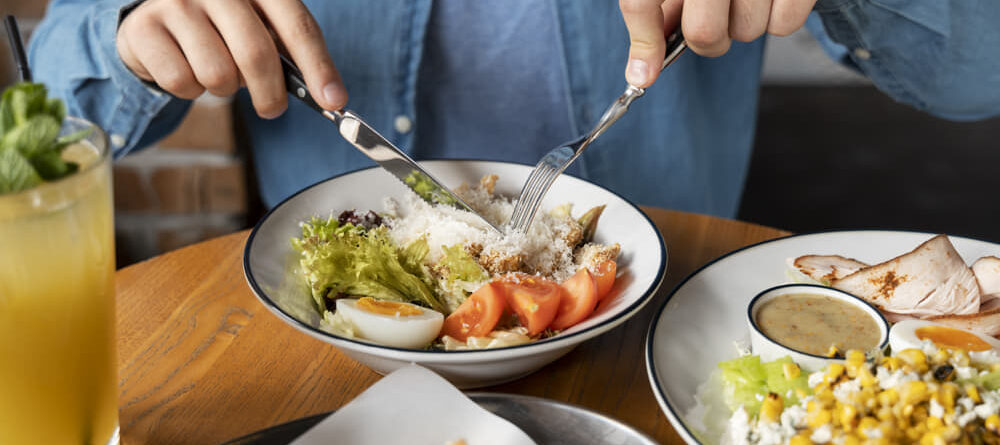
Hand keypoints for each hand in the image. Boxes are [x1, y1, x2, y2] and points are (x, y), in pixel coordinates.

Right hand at [116, 0, 346, 117]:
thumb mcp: (258, 29)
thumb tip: (328, 97)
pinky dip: (190, 91)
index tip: (334, 101)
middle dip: (270, 94)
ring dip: (223, 90)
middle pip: (256, 54)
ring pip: (218, 74)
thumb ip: (288, 54)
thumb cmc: (221, 30)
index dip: (318, 67)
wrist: (156, 20)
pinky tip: (185, 69)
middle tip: (272, 109)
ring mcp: (177, 3)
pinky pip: (182, 81)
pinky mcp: (144, 27)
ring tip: (215, 72)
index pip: (297, 25)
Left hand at [620, 0, 816, 86]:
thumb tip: (645, 61)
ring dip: (744, 25)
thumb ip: (660, 8)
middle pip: (704, 34)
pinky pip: (783, 25)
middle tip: (714, 19)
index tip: (645, 74)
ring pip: (746, 32)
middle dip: (707, 40)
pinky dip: (777, 18)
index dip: (645, 46)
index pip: (643, 4)